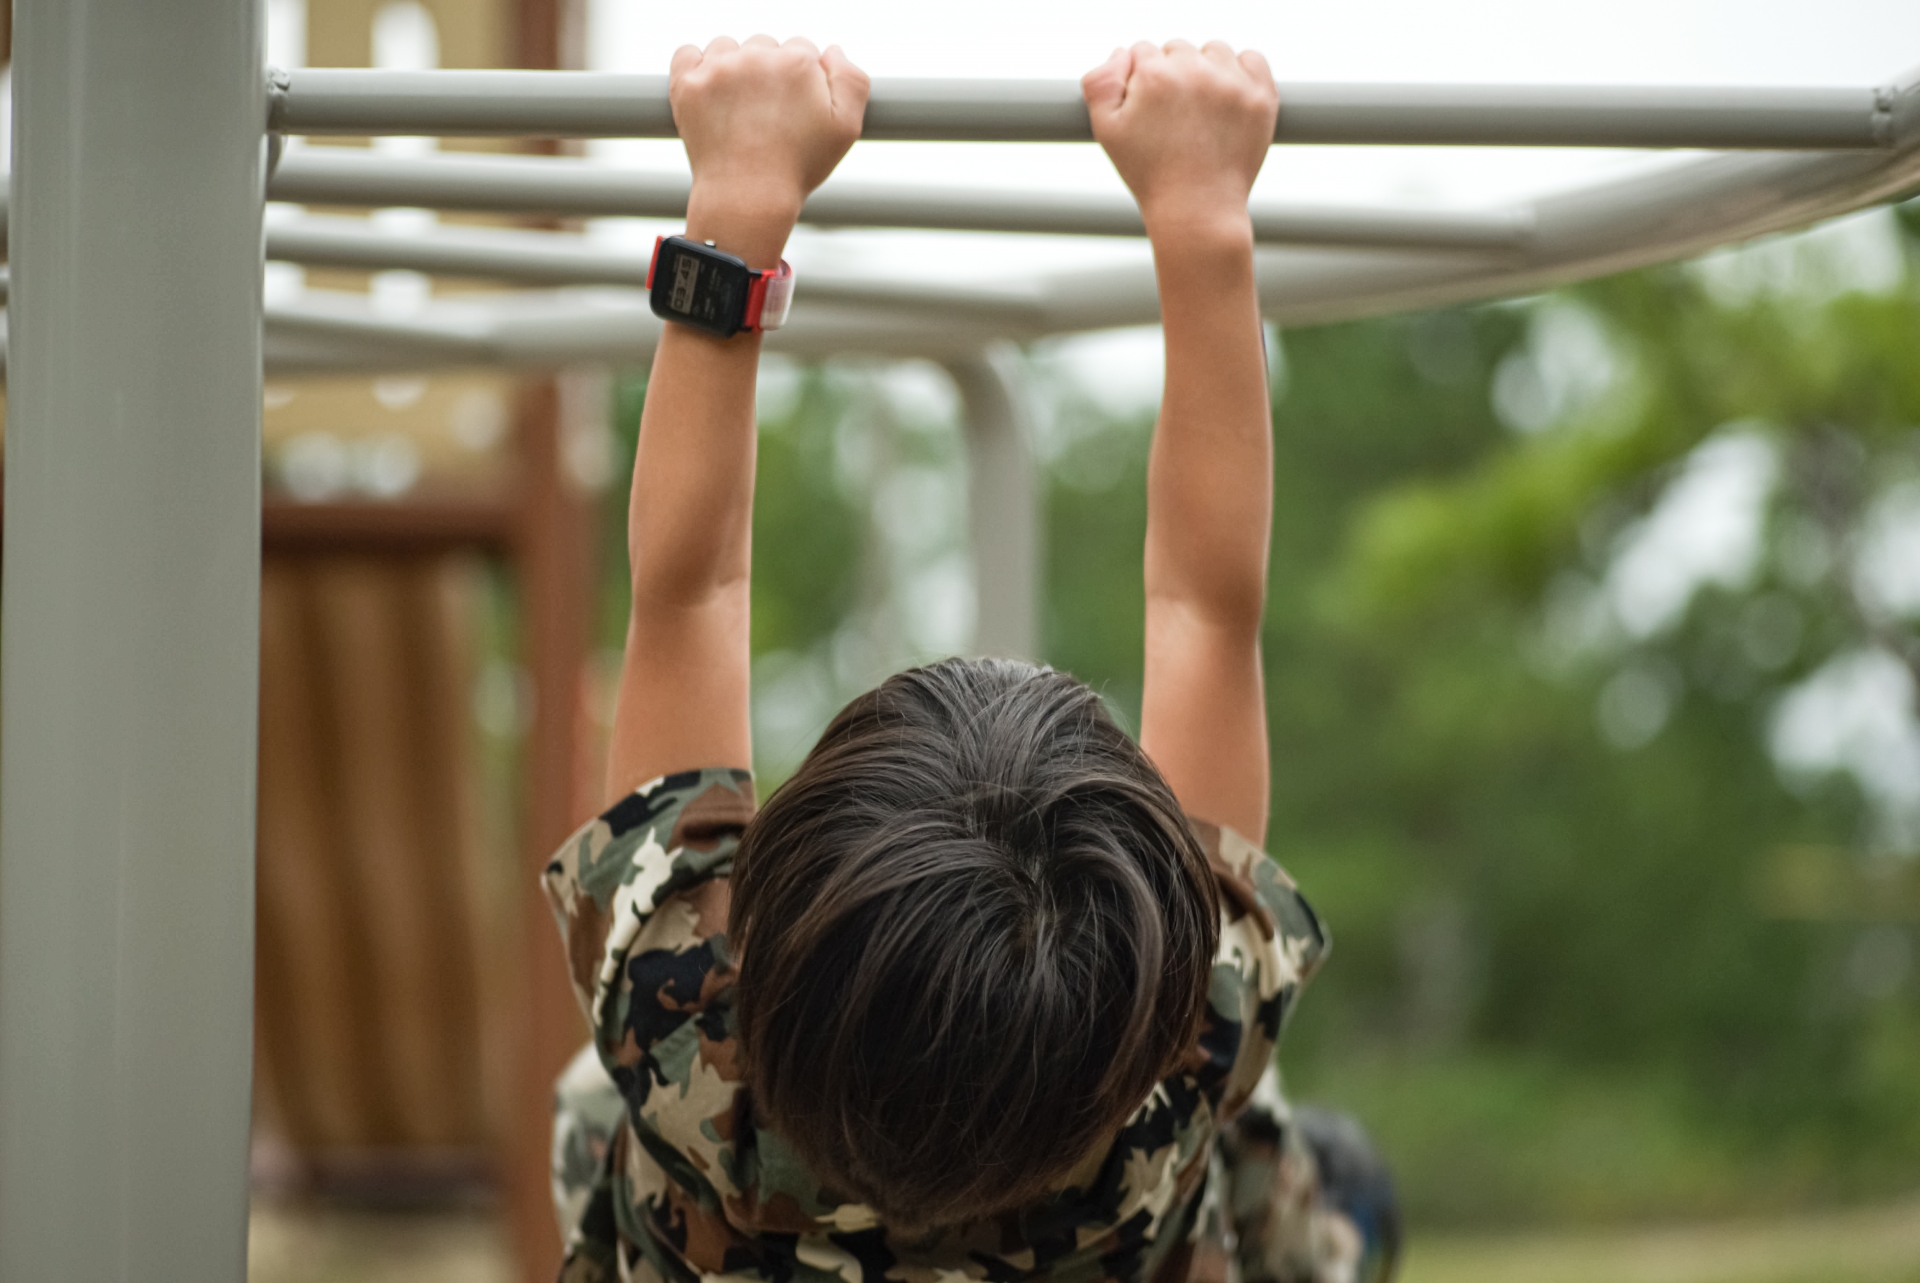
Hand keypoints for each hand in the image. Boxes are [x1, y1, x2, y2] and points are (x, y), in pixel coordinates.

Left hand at [670, 36, 868, 256]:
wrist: (748, 199)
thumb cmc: (798, 167)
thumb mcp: (847, 128)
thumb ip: (852, 80)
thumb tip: (832, 50)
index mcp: (797, 61)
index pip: (802, 48)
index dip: (803, 79)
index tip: (796, 108)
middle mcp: (755, 57)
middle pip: (764, 45)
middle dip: (769, 72)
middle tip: (768, 114)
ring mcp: (717, 69)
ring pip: (727, 47)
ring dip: (733, 67)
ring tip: (741, 108)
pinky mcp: (687, 84)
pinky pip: (687, 53)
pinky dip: (696, 67)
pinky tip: (711, 93)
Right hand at [1082, 41, 1276, 239]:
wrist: (1197, 211)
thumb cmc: (1149, 174)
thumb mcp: (1106, 131)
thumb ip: (1100, 83)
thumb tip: (1122, 53)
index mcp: (1155, 75)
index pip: (1142, 51)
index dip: (1139, 82)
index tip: (1146, 111)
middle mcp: (1196, 71)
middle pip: (1177, 49)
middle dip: (1171, 74)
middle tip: (1172, 118)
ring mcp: (1233, 82)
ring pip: (1213, 51)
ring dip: (1205, 69)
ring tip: (1198, 111)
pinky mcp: (1261, 95)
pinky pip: (1252, 59)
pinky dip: (1241, 72)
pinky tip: (1226, 99)